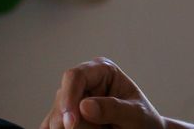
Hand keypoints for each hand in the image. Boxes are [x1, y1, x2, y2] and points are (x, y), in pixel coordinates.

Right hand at [41, 57, 164, 128]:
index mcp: (101, 70)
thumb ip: (114, 108)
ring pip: (56, 119)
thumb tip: (84, 105)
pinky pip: (51, 127)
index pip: (74, 76)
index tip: (71, 123)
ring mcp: (70, 100)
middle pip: (62, 101)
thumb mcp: (135, 113)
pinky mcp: (64, 117)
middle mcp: (82, 82)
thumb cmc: (142, 119)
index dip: (68, 98)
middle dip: (76, 122)